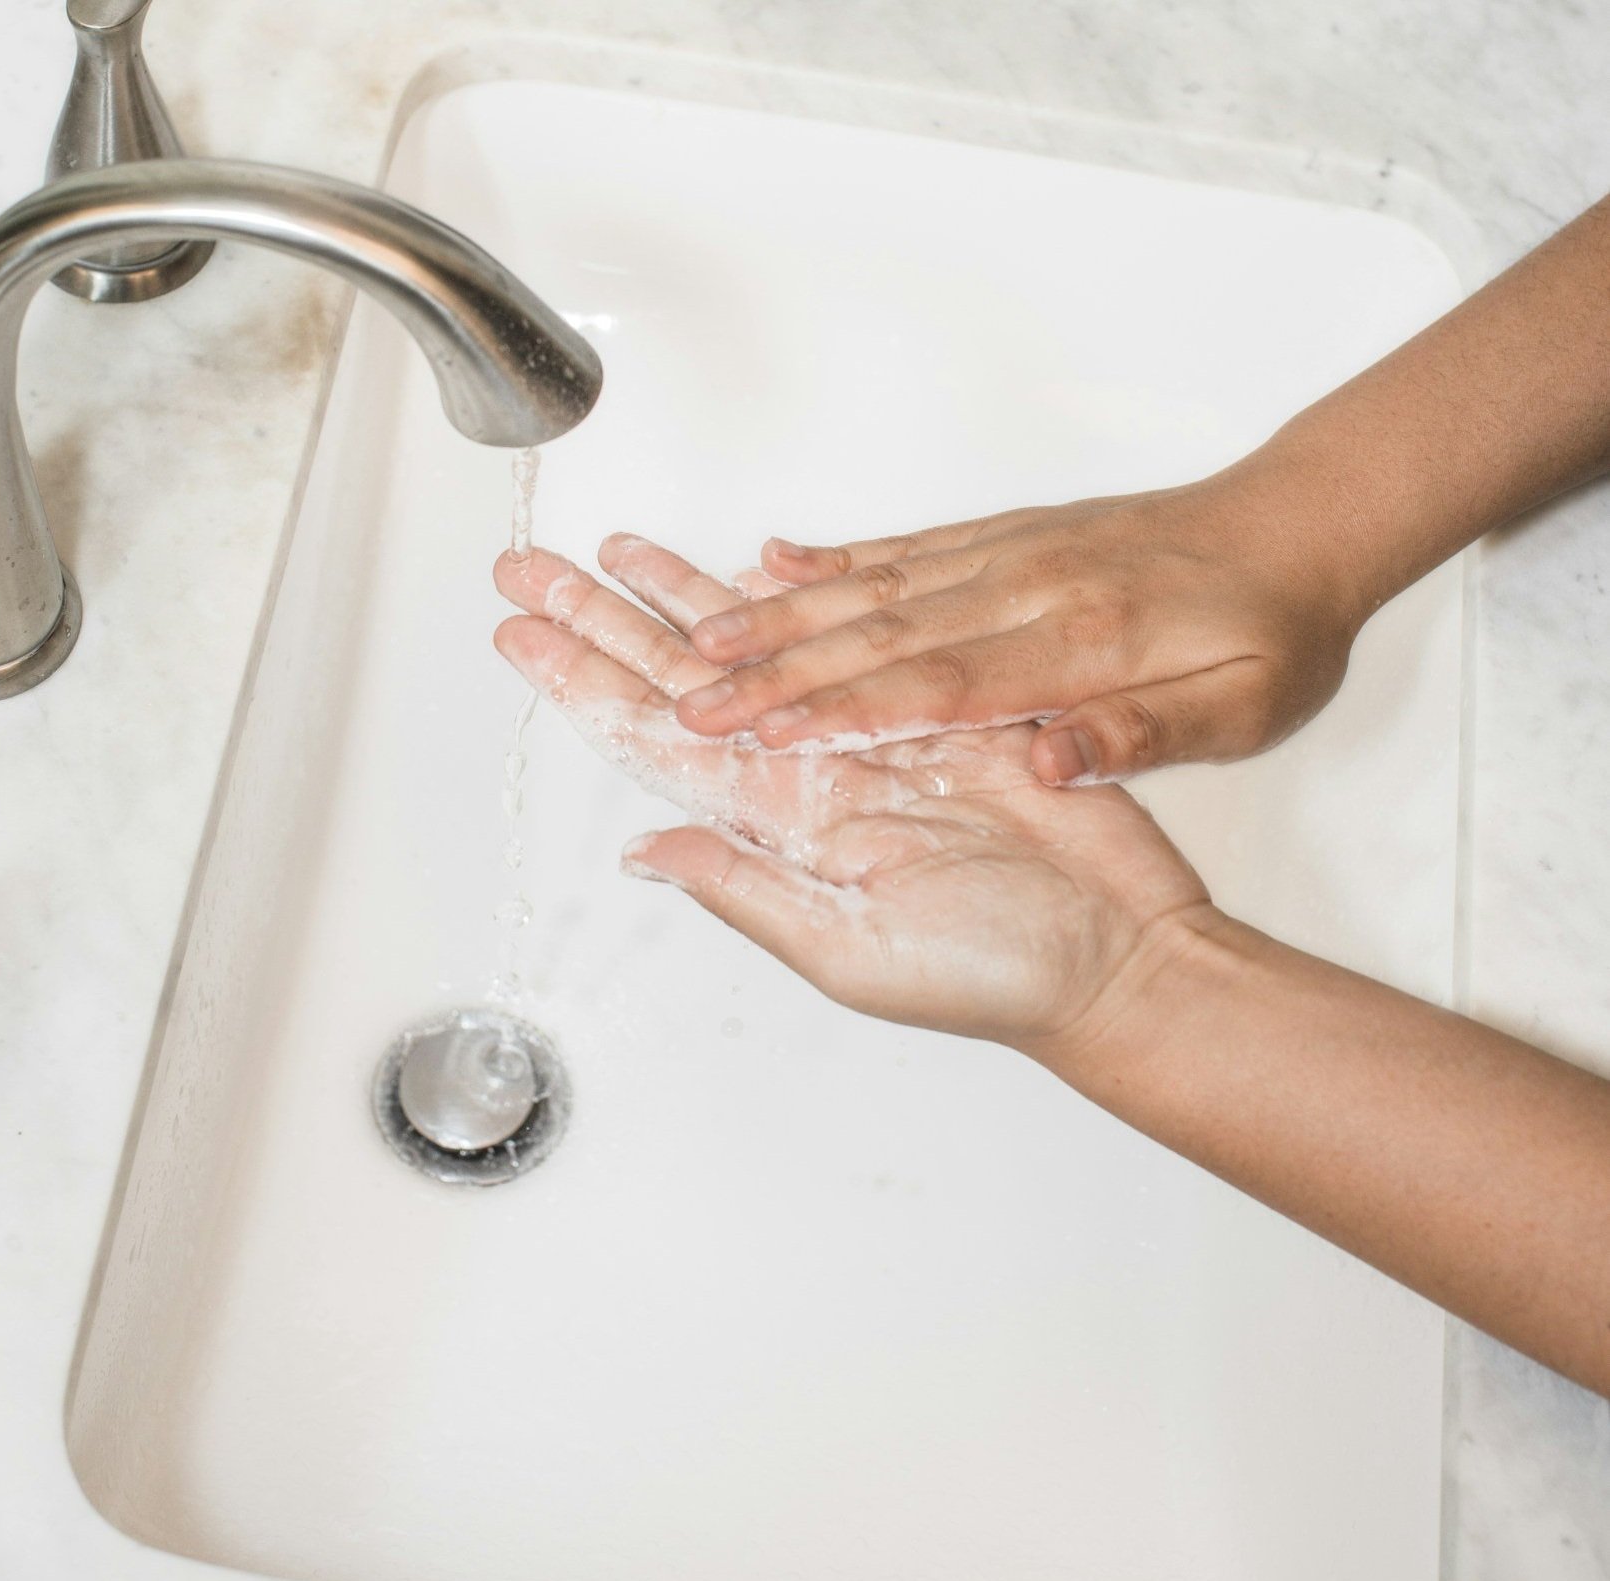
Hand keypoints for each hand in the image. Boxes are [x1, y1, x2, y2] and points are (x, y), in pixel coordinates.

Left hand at [492, 538, 1213, 1056]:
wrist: (1115, 952)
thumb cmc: (993, 976)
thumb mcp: (851, 950)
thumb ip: (746, 892)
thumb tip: (646, 852)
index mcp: (777, 829)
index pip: (655, 741)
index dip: (584, 683)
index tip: (523, 633)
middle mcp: (808, 774)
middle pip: (681, 680)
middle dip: (604, 620)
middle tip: (534, 568)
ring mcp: (868, 735)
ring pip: (755, 646)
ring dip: (684, 596)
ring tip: (620, 546)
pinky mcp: (939, 705)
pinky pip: (848, 636)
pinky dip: (799, 600)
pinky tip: (749, 569)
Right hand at [668, 474, 1368, 784]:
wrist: (1302, 526)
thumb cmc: (1275, 630)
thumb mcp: (1244, 709)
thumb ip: (1144, 735)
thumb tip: (1050, 759)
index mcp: (1083, 644)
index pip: (937, 686)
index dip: (841, 712)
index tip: (762, 736)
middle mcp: (1029, 587)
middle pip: (879, 633)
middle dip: (774, 669)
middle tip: (689, 698)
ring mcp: (1012, 553)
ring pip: (874, 586)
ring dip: (781, 614)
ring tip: (698, 636)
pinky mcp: (1007, 534)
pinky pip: (905, 545)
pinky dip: (834, 558)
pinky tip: (776, 564)